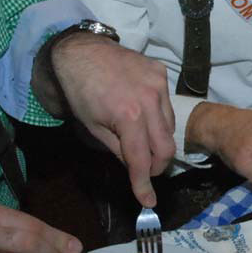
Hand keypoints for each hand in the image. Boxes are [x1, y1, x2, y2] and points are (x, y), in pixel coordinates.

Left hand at [51, 33, 175, 206]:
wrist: (81, 51)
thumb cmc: (80, 91)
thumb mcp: (93, 127)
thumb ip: (118, 149)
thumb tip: (134, 166)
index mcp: (128, 116)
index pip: (142, 159)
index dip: (144, 183)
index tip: (148, 200)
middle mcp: (150, 100)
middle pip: (166, 147)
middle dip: (156, 166)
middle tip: (145, 171)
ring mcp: (159, 84)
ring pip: (170, 127)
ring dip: (158, 141)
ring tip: (141, 140)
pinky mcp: (162, 73)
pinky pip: (167, 105)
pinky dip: (158, 117)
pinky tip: (143, 114)